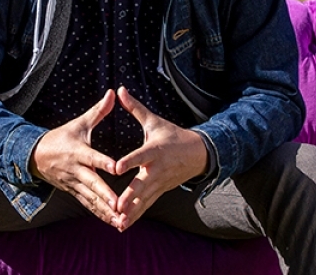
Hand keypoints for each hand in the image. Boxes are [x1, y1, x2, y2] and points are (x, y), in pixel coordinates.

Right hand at [30, 90, 121, 226]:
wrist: (34, 155)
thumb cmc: (61, 137)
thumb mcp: (79, 123)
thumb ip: (98, 111)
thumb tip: (113, 93)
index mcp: (78, 152)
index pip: (93, 157)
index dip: (104, 162)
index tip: (117, 168)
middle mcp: (76, 170)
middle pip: (92, 183)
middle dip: (105, 194)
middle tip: (119, 204)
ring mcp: (73, 183)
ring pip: (90, 198)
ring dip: (104, 209)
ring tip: (120, 219)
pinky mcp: (72, 191)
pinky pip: (87, 204)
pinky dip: (99, 213)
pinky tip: (112, 222)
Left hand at [112, 87, 207, 230]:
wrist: (199, 153)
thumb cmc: (173, 135)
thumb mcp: (155, 121)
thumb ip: (135, 108)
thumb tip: (120, 90)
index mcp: (155, 150)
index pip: (140, 156)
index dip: (129, 161)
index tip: (117, 167)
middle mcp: (157, 169)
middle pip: (141, 184)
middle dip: (129, 196)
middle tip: (116, 206)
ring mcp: (160, 182)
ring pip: (144, 198)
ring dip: (131, 211)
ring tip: (118, 222)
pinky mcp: (161, 191)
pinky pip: (147, 204)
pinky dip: (136, 214)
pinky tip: (123, 224)